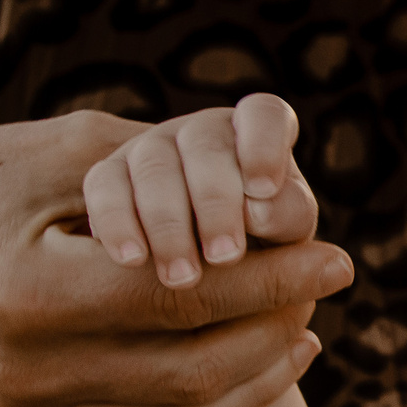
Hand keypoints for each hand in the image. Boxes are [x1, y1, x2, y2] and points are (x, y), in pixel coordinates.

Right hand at [0, 108, 350, 406]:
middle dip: (276, 330)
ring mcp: (24, 404)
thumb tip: (280, 203)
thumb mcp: (78, 147)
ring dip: (255, 385)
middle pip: (192, 369)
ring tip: (300, 335)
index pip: (187, 299)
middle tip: (324, 290)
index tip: (339, 257)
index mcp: (33, 290)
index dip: (274, 281)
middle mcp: (26, 365)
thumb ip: (175, 172)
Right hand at [83, 93, 320, 287]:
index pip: (265, 115)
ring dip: (170, 223)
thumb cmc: (249, 273)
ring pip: (155, 165)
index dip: (264, 146)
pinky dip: (119, 224)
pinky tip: (134, 260)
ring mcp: (154, 152)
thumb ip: (286, 236)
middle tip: (225, 257)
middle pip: (208, 145)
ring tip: (184, 277)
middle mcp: (205, 138)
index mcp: (260, 147)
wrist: (181, 290)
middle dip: (217, 203)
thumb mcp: (277, 259)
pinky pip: (105, 185)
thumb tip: (301, 240)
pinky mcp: (110, 176)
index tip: (263, 190)